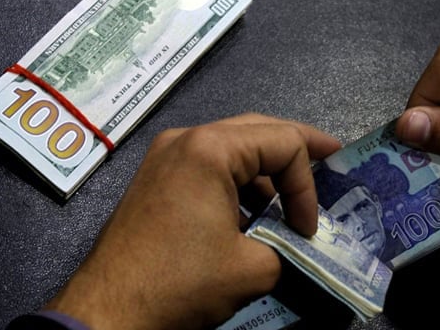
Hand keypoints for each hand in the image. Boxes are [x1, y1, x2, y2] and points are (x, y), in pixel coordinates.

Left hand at [45, 113, 340, 329]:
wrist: (109, 310)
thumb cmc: (180, 282)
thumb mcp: (253, 267)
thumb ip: (289, 247)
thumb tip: (298, 244)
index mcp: (210, 148)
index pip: (284, 143)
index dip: (307, 184)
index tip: (308, 229)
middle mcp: (185, 138)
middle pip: (257, 129)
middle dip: (296, 149)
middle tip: (330, 159)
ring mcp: (165, 156)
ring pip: (232, 147)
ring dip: (265, 171)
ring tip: (289, 200)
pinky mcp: (155, 178)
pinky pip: (207, 166)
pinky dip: (236, 182)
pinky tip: (250, 212)